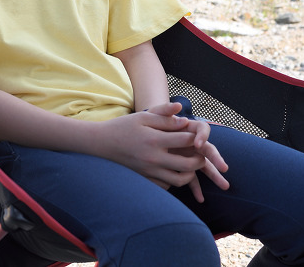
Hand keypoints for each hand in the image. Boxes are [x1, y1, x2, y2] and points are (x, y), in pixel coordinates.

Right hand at [94, 102, 210, 189]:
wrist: (102, 144)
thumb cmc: (124, 127)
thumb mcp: (143, 116)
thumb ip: (164, 116)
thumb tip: (185, 119)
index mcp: (155, 140)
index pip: (186, 140)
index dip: (197, 137)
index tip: (199, 135)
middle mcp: (154, 158)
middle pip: (188, 165)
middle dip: (199, 159)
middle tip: (201, 154)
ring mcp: (149, 172)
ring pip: (179, 180)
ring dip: (190, 173)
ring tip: (191, 165)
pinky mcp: (145, 180)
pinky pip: (167, 186)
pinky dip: (174, 180)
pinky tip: (174, 171)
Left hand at [146, 104, 229, 202]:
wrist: (143, 135)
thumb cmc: (150, 124)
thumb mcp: (154, 116)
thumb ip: (164, 109)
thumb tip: (178, 106)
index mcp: (188, 128)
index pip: (202, 129)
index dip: (203, 136)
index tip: (198, 144)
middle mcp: (192, 142)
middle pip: (208, 149)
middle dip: (216, 159)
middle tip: (224, 168)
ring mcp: (189, 155)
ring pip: (204, 166)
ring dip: (214, 176)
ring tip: (225, 186)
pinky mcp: (183, 167)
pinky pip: (191, 178)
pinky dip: (195, 188)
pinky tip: (199, 199)